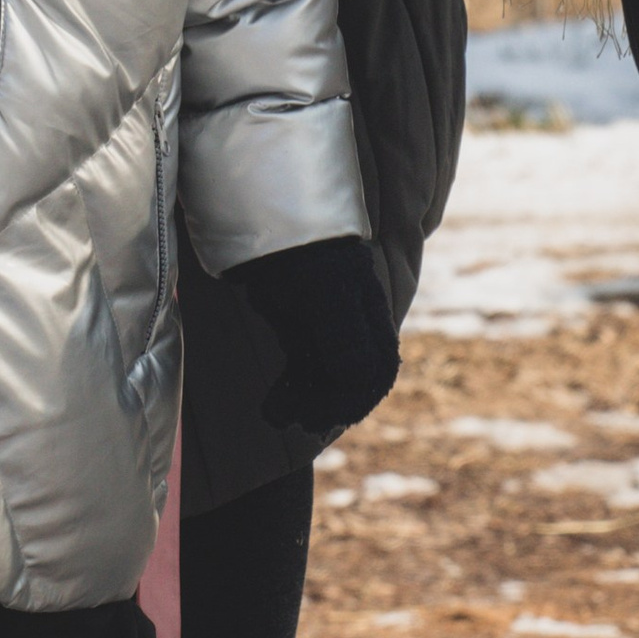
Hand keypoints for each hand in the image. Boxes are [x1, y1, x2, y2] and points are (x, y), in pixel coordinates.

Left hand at [225, 233, 401, 437]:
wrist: (261, 215)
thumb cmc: (297, 252)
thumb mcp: (324, 292)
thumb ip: (346, 337)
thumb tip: (361, 382)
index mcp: (367, 311)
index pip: (377, 368)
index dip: (355, 400)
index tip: (322, 418)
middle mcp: (352, 318)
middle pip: (355, 377)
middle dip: (331, 405)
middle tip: (301, 422)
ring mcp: (324, 321)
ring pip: (326, 374)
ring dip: (307, 401)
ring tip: (276, 416)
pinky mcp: (298, 322)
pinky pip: (305, 365)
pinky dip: (293, 388)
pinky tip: (274, 402)